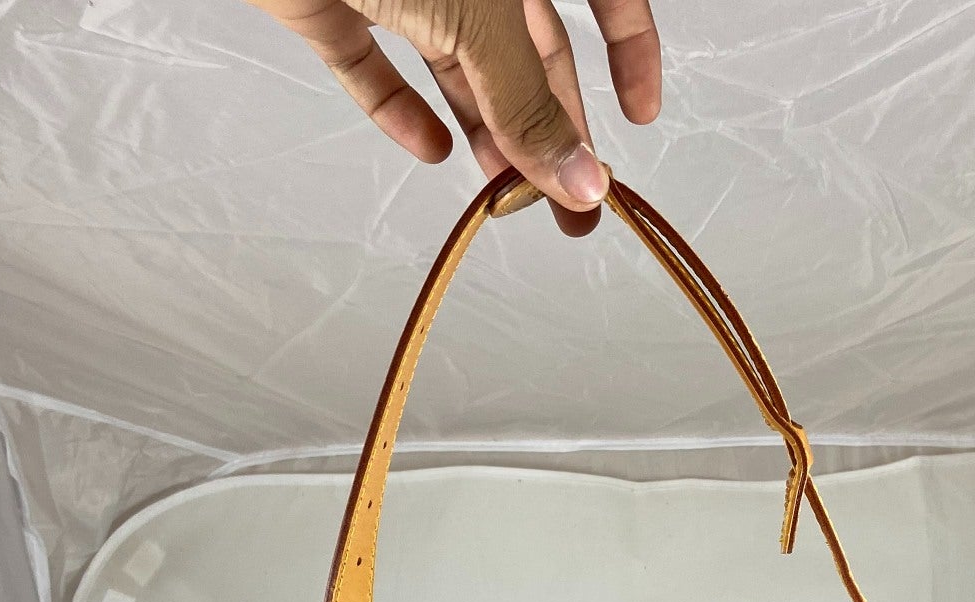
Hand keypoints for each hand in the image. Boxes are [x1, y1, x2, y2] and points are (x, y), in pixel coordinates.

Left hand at [248, 0, 659, 234]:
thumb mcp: (481, 20)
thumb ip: (528, 104)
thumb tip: (582, 179)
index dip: (630, 52)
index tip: (637, 117)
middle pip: (529, 52)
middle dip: (550, 130)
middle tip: (569, 207)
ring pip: (457, 65)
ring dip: (486, 132)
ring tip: (504, 197)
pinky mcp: (337, 2)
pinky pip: (374, 64)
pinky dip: (400, 109)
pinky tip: (431, 149)